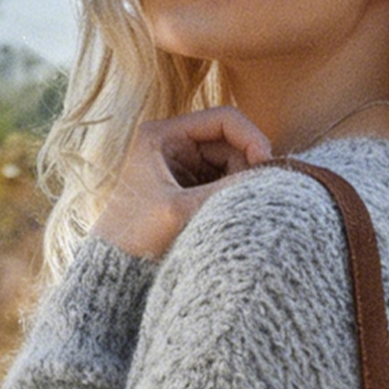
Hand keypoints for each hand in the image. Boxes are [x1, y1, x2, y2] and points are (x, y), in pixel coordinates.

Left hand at [93, 107, 275, 260]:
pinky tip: (225, 214)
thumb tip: (272, 176)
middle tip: (250, 196)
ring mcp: (182, 166)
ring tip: (229, 210)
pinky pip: (224, 183)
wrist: (116, 269)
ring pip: (232, 165)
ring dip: (239, 185)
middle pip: (232, 143)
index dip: (252, 138)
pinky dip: (232, 196)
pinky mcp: (189, 188)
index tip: (268, 165)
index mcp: (163, 135)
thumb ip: (227, 190)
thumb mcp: (183, 209)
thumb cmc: (138, 235)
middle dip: (246, 167)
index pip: (224, 119)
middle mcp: (173, 144)